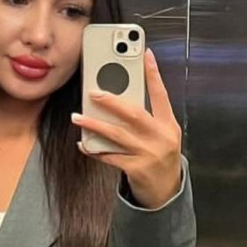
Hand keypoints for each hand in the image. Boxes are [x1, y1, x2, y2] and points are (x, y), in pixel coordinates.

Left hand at [71, 48, 182, 208]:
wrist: (166, 192)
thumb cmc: (160, 159)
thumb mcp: (161, 136)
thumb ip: (146, 120)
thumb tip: (118, 102)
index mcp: (169, 125)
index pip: (161, 95)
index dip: (153, 74)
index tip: (146, 54)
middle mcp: (161, 137)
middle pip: (134, 113)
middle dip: (112, 100)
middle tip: (93, 91)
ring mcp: (149, 154)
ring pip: (117, 134)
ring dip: (94, 124)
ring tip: (77, 117)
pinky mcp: (136, 169)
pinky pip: (110, 156)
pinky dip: (95, 150)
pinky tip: (83, 143)